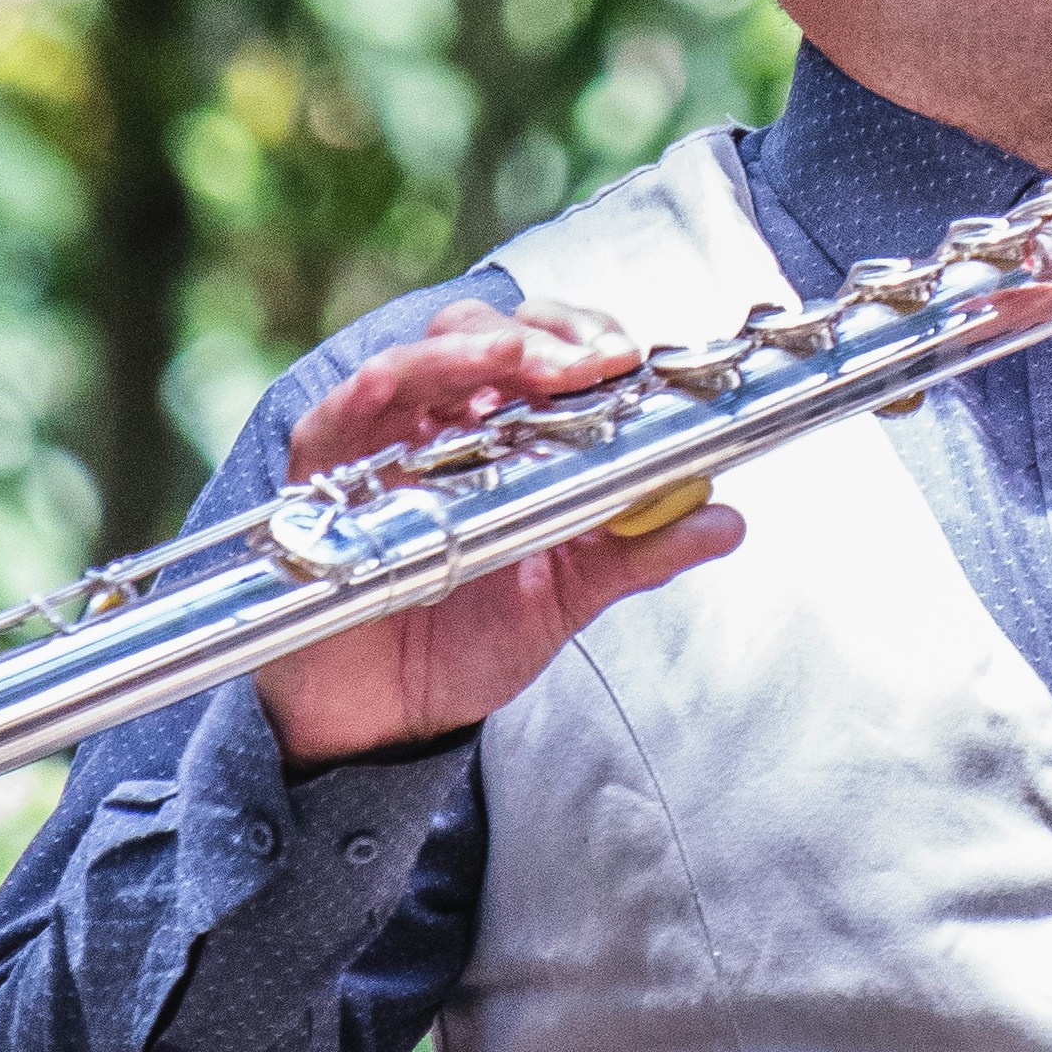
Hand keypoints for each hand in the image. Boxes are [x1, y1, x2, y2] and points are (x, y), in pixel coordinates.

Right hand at [250, 304, 745, 768]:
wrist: (385, 718)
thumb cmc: (462, 643)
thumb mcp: (566, 595)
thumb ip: (638, 551)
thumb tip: (725, 519)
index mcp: (502, 437)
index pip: (545, 352)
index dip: (587, 340)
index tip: (628, 360)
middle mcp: (441, 423)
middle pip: (487, 333)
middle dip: (546, 336)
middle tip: (592, 364)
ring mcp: (381, 440)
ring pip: (425, 355)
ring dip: (479, 348)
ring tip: (526, 359)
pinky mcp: (326, 469)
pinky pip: (349, 408)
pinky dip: (387, 385)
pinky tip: (418, 381)